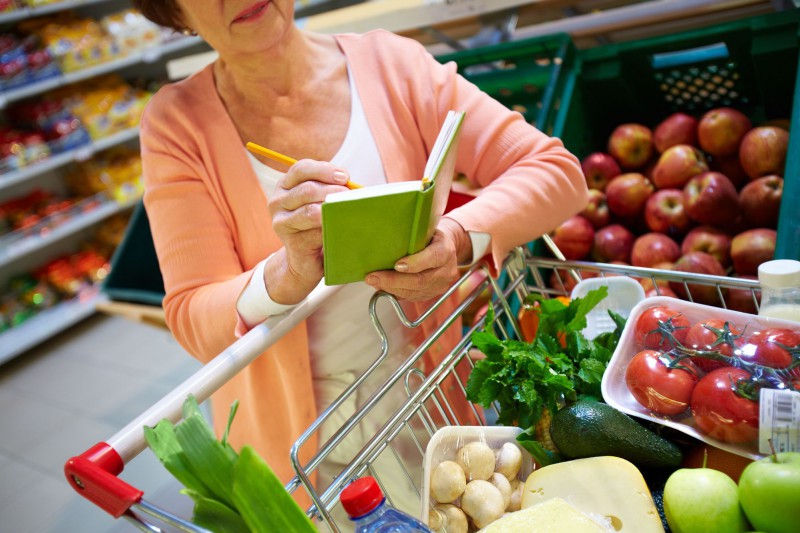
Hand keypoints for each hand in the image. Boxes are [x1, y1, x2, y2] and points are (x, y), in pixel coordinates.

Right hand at [266, 159, 349, 302]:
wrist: (304, 261)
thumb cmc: (315, 226)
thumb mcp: (317, 201)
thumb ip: (328, 189)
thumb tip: (353, 186)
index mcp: (285, 186)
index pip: (301, 169)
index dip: (324, 170)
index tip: (345, 177)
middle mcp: (277, 202)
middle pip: (307, 189)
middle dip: (333, 190)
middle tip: (351, 196)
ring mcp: (281, 223)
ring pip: (310, 211)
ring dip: (333, 209)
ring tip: (349, 209)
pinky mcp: (291, 242)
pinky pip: (315, 232)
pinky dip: (332, 228)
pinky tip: (344, 227)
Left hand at [365, 217, 472, 301]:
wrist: (447, 248)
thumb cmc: (431, 236)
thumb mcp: (425, 230)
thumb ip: (411, 237)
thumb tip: (384, 243)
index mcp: (446, 250)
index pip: (433, 258)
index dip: (414, 263)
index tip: (396, 265)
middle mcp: (446, 271)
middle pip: (420, 280)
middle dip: (394, 281)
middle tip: (373, 277)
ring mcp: (440, 285)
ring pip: (415, 292)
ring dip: (391, 288)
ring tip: (374, 282)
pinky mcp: (432, 294)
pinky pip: (412, 297)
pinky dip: (395, 293)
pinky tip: (382, 287)